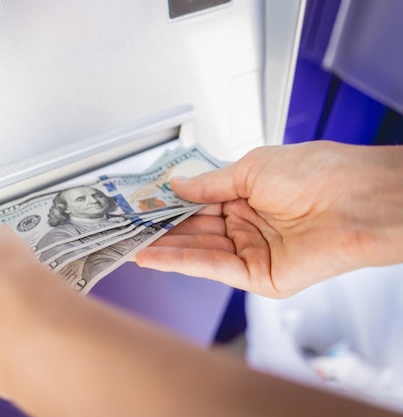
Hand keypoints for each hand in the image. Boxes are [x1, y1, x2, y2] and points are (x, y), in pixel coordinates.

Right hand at [135, 141, 402, 297]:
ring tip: (131, 246)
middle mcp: (248, 225)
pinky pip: (213, 268)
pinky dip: (181, 263)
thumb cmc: (317, 173)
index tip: (142, 206)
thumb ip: (209, 184)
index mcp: (248, 196)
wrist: (356, 199)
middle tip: (128, 230)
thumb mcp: (250, 168)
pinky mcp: (259, 276)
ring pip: (199, 252)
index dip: (170, 206)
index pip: (198, 205)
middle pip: (195, 231)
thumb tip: (177, 186)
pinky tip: (154, 257)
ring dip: (164, 249)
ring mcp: (252, 252)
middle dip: (161, 230)